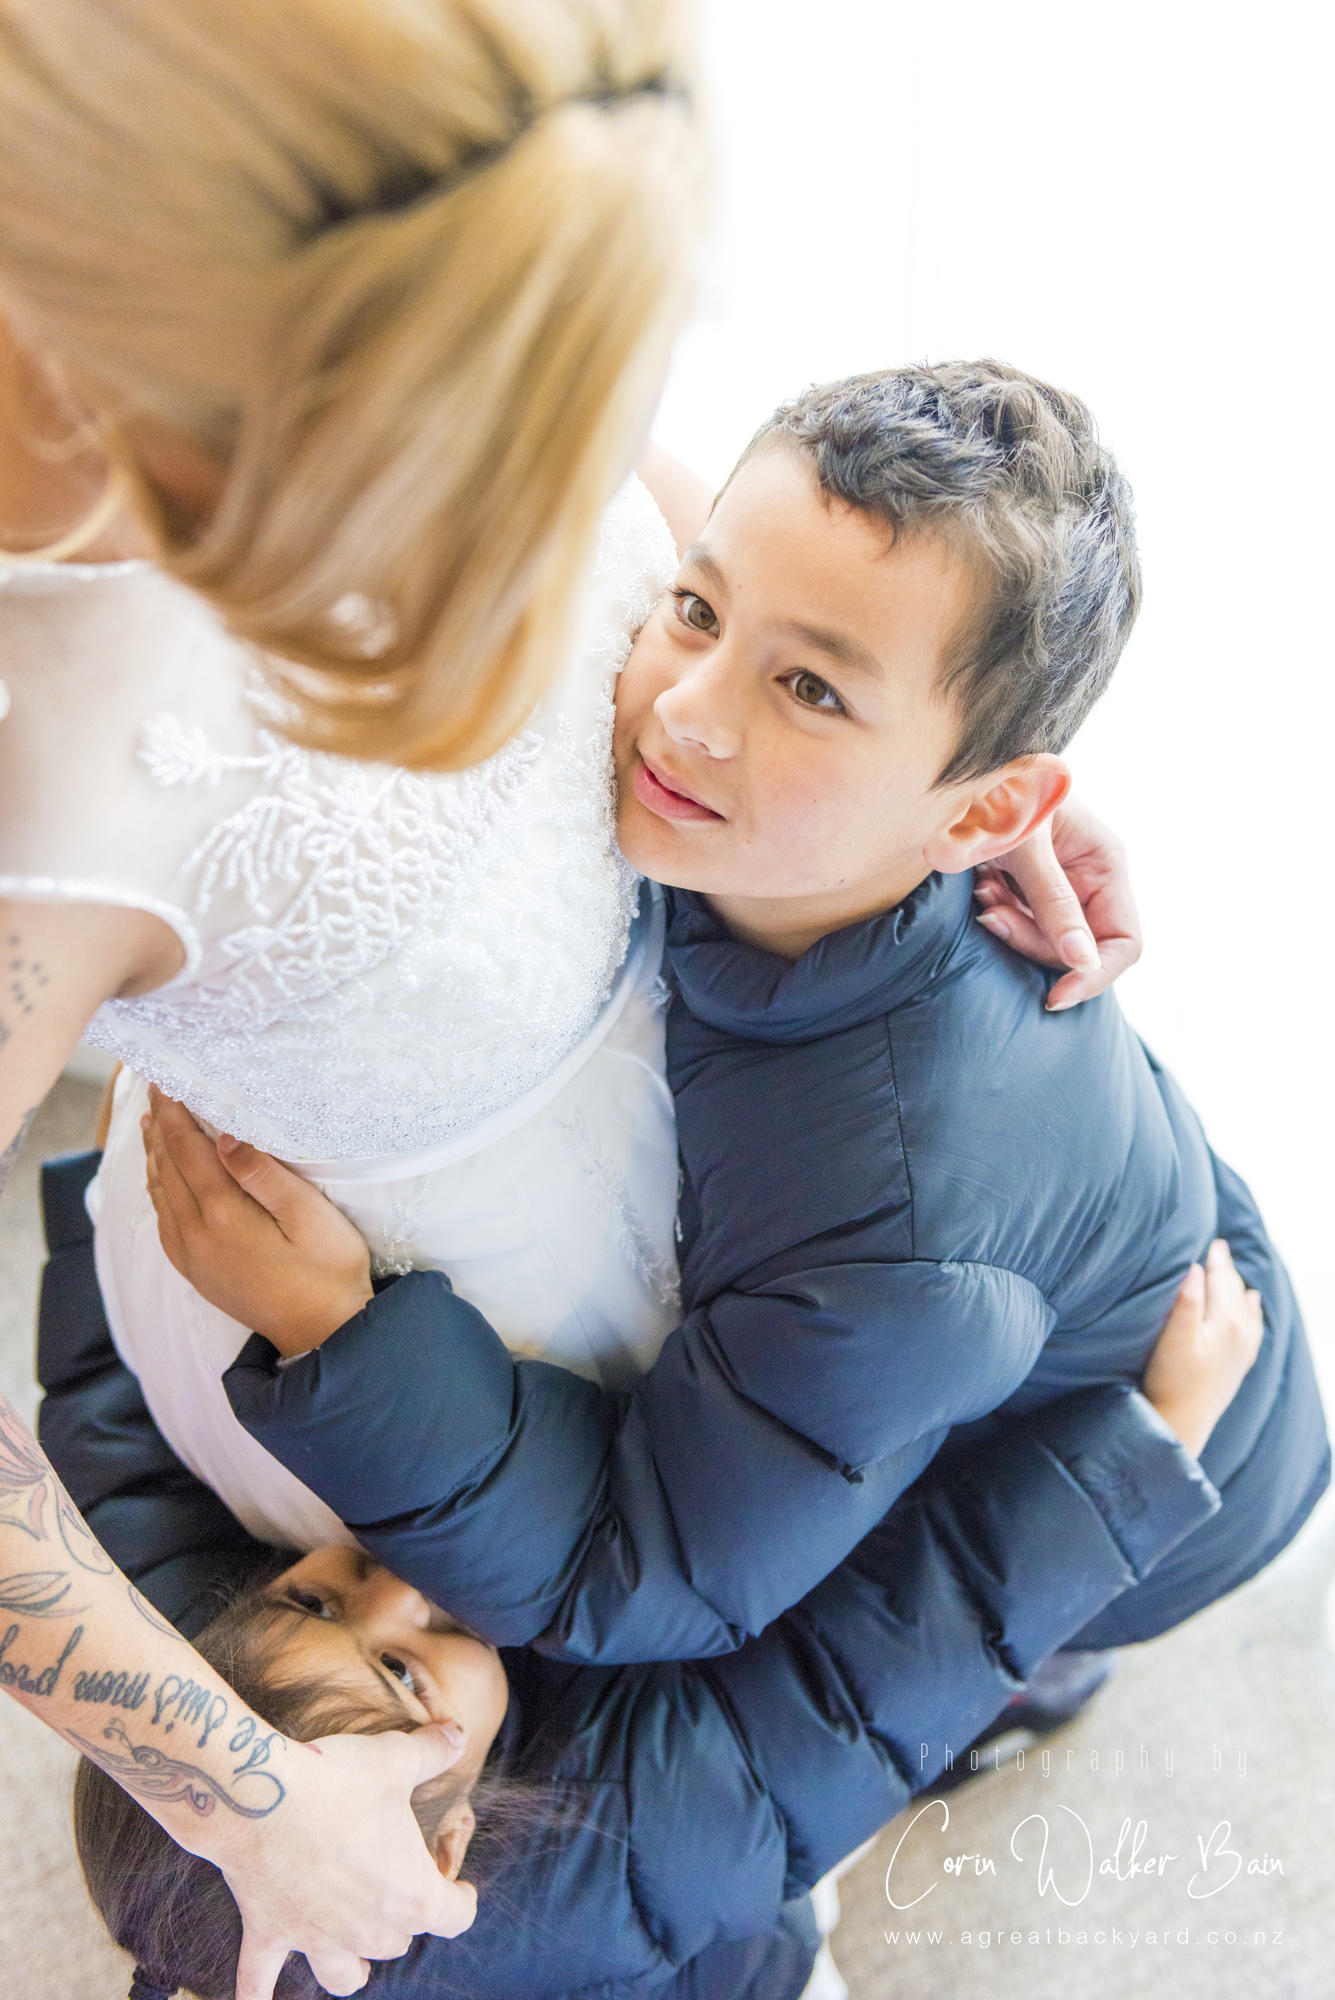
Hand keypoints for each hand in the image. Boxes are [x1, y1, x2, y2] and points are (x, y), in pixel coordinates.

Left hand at [142, 1088, 373, 1355]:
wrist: (321, 1330)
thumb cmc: (328, 1269)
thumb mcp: (309, 1215)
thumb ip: (264, 1174)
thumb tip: (225, 1137)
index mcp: (223, 1214)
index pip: (187, 1149)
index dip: (174, 1112)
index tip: (165, 1081)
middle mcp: (196, 1234)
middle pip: (166, 1168)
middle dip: (161, 1127)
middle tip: (155, 1092)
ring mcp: (192, 1256)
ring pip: (160, 1194)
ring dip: (155, 1156)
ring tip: (153, 1126)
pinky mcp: (196, 1271)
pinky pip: (164, 1221)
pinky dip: (158, 1190)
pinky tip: (163, 1180)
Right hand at [206, 1722, 477, 1999]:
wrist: (262, 1795)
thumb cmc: (338, 1780)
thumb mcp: (396, 1757)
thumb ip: (433, 1750)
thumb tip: (458, 1734)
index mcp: (411, 1895)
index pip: (456, 1917)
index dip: (461, 1900)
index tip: (459, 1884)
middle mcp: (368, 1930)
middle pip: (399, 1941)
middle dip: (403, 1918)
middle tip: (396, 1883)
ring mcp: (316, 1938)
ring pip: (343, 1975)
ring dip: (350, 1966)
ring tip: (353, 1960)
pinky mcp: (270, 1932)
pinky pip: (258, 1981)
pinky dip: (256, 1994)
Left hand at [973, 798, 1141, 1011]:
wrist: (958, 769)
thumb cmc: (998, 789)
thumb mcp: (1024, 845)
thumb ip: (1051, 900)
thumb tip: (1081, 960)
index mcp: (1106, 863)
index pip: (1124, 941)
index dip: (1096, 975)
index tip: (1055, 995)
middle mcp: (1090, 878)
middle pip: (1078, 948)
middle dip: (1033, 941)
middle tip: (990, 913)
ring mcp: (1061, 884)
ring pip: (1046, 941)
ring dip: (1011, 926)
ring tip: (984, 888)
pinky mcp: (1029, 887)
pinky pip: (1022, 924)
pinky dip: (999, 914)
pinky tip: (982, 886)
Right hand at [1142, 1239, 1264, 1457]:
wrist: (1182, 1422)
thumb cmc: (1171, 1378)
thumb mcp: (1174, 1335)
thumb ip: (1186, 1300)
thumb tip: (1195, 1268)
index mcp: (1226, 1321)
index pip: (1222, 1280)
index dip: (1217, 1260)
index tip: (1214, 1241)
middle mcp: (1241, 1333)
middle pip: (1236, 1292)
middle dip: (1227, 1270)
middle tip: (1219, 1249)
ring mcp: (1243, 1351)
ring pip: (1246, 1309)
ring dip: (1239, 1289)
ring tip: (1234, 1275)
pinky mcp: (1239, 1366)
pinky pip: (1253, 1329)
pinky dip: (1252, 1313)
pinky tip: (1252, 1309)